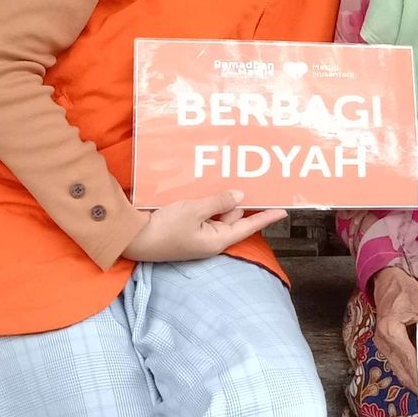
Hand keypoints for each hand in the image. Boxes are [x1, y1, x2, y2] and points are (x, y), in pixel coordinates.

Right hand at [123, 191, 286, 263]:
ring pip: (217, 211)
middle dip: (241, 200)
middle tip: (253, 180)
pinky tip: (207, 184)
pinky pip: (203, 211)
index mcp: (217, 240)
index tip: (284, 210)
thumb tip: (240, 196)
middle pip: (233, 216)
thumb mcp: (193, 211)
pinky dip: (207, 199)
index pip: (249, 226)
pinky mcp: (186, 226)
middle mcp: (211, 238)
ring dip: (221, 197)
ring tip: (228, 176)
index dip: (267, 217)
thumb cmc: (163, 229)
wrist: (133, 239)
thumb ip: (218, 202)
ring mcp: (198, 233)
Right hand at [370, 266, 417, 393]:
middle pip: (401, 369)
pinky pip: (396, 362)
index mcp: (390, 331)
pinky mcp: (386, 343)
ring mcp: (383, 344)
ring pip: (397, 368)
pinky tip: (417, 376)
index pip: (408, 359)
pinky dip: (406, 370)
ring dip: (410, 379)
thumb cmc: (400, 289)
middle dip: (415, 383)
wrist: (385, 281)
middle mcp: (383, 341)